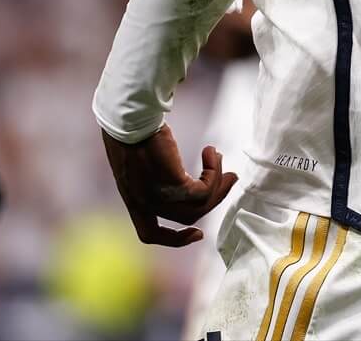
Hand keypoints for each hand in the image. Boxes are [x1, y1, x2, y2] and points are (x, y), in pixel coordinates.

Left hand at [100, 125, 237, 245]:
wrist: (129, 121)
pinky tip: (211, 152)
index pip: (149, 233)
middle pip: (188, 217)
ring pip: (200, 206)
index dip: (174, 239)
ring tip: (218, 158)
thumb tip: (177, 174)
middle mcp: (145, 204)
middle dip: (214, 198)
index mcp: (133, 200)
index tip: (197, 233)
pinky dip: (214, 172)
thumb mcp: (139, 160)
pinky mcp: (173, 185)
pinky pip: (203, 190)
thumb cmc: (132, 132)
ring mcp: (158, 196)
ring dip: (218, 184)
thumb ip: (154, 175)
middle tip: (231, 177)